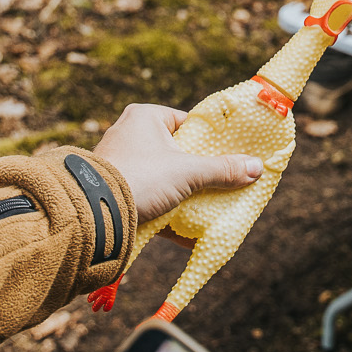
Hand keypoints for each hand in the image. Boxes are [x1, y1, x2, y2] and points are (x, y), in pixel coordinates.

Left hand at [92, 103, 259, 222]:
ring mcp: (120, 162)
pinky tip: (188, 235)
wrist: (93, 213)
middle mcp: (129, 133)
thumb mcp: (187, 173)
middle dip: (198, 172)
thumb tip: (257, 168)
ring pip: (163, 177)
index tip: (228, 157)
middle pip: (177, 152)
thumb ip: (222, 170)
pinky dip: (168, 213)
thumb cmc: (140, 178)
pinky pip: (149, 198)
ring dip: (184, 195)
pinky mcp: (116, 189)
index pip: (186, 123)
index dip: (209, 141)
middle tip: (222, 184)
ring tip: (209, 209)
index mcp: (146, 116)